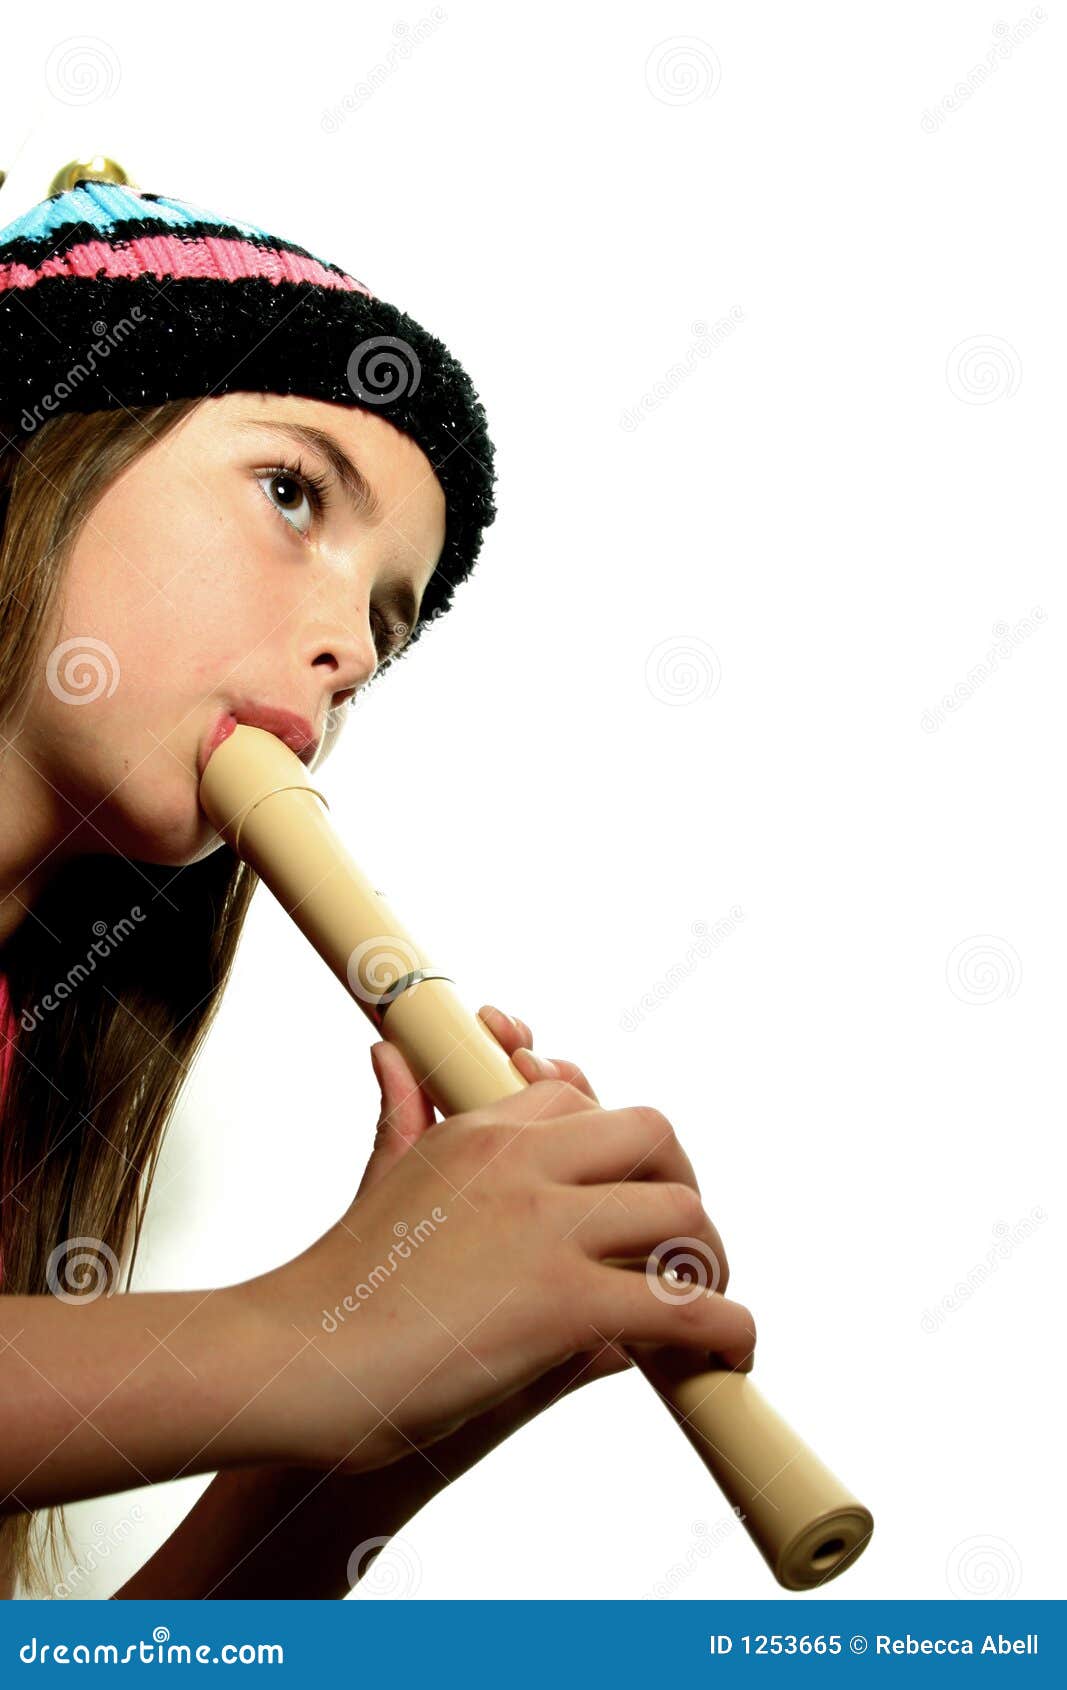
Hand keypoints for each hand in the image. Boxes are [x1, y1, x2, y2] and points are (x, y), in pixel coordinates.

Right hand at [241, 1009, 755, 1476]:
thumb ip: (400, 1117)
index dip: (616, 1135)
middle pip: (651, 1132)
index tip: (629, 1182)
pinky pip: (683, 1303)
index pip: (578, 1096)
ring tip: (710, 1302)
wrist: (292, 1361)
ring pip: (682, 1211)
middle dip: (682, 1182)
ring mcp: (546, 1229)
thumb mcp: (378, 1181)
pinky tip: (728, 1352)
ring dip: (712, 1259)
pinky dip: (726, 1327)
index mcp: (478, 1131)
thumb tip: (389, 1052)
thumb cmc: (332, 1288)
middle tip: (686, 1242)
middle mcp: (520, 1163)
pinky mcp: (562, 1303)